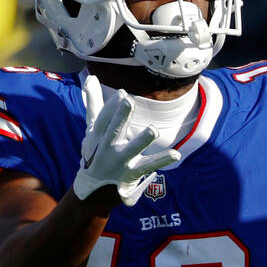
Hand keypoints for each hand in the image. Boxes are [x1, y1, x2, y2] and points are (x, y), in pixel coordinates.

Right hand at [73, 75, 180, 206]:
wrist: (95, 189)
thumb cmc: (97, 151)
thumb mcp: (93, 129)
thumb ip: (93, 104)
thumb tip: (90, 77)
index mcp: (97, 136)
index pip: (103, 119)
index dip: (111, 107)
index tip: (122, 93)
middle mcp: (107, 147)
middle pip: (113, 130)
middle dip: (119, 117)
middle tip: (128, 101)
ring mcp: (121, 161)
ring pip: (131, 150)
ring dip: (141, 140)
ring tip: (153, 130)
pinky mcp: (133, 172)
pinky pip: (149, 166)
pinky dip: (162, 160)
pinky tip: (176, 154)